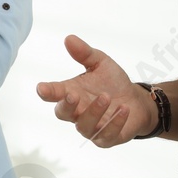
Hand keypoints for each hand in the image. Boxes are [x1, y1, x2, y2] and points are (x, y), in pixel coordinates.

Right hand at [35, 34, 156, 146]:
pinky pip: (106, 135)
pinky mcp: (106, 138)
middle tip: (73, 95)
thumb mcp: (101, 63)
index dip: (47, 92)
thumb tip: (69, 38)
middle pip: (63, 114)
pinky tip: (123, 109)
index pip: (54, 94)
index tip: (41, 88)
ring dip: (94, 112)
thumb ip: (85, 53)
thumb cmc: (113, 83)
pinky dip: (114, 122)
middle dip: (67, 105)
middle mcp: (77, 112)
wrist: (136, 101)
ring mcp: (91, 127)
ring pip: (84, 126)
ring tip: (106, 97)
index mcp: (71, 93)